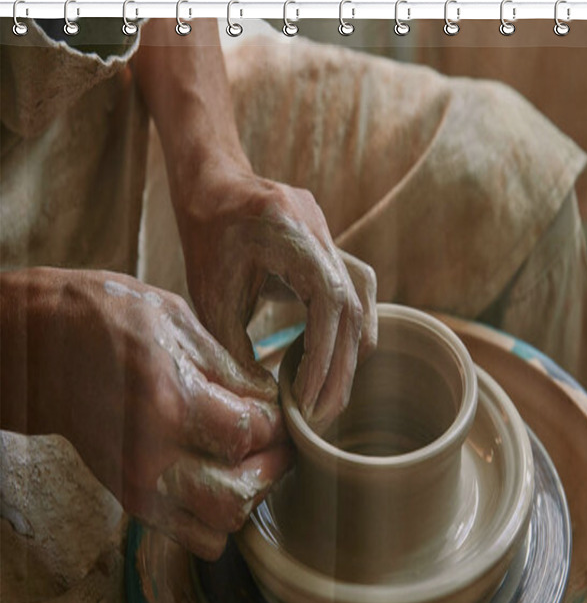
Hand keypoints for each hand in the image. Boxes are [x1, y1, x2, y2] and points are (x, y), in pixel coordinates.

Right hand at [0, 268, 291, 560]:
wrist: (44, 351)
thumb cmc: (112, 323)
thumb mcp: (180, 321)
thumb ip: (233, 368)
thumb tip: (274, 402)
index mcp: (170, 400)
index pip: (253, 432)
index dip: (277, 423)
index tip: (276, 412)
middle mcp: (154, 454)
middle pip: (244, 492)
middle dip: (272, 465)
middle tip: (275, 442)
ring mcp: (140, 484)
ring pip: (224, 523)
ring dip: (249, 496)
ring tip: (249, 463)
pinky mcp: (133, 500)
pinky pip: (197, 540)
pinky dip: (219, 522)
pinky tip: (220, 484)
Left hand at [174, 156, 377, 432]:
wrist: (215, 187)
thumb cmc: (207, 240)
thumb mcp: (212, 299)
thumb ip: (238, 348)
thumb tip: (270, 400)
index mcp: (290, 231)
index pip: (329, 303)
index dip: (325, 357)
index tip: (310, 401)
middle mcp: (321, 229)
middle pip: (353, 310)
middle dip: (341, 369)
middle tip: (324, 416)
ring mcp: (334, 237)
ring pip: (363, 305)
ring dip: (351, 355)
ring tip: (329, 397)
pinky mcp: (337, 249)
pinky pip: (358, 296)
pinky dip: (349, 333)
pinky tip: (332, 361)